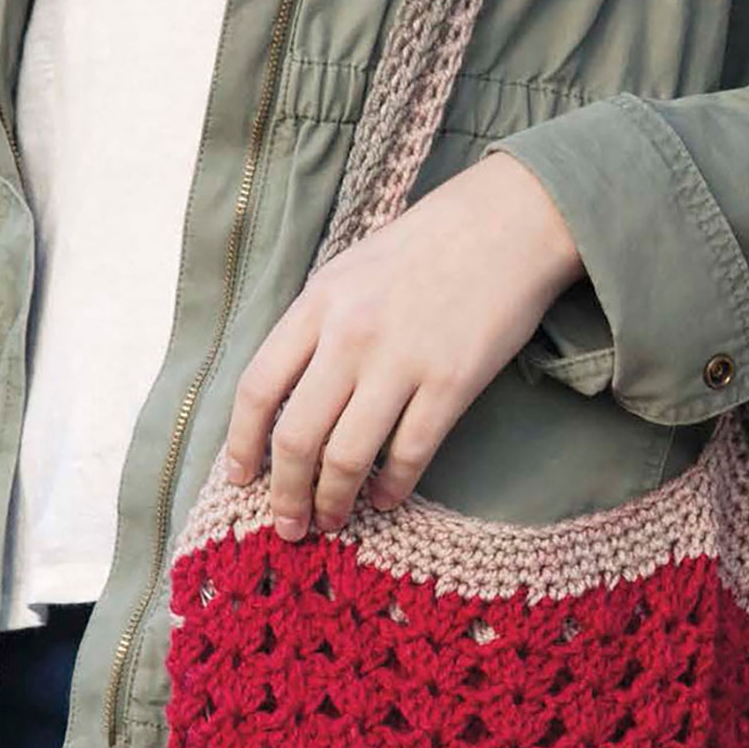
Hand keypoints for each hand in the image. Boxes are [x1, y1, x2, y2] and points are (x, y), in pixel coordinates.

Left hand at [221, 151, 583, 538]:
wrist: (508, 223)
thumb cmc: (427, 246)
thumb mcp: (349, 270)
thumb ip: (315, 326)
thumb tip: (286, 395)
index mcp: (317, 304)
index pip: (257, 388)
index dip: (240, 445)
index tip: (240, 479)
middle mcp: (349, 336)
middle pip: (295, 437)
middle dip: (285, 493)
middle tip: (286, 524)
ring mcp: (400, 361)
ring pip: (347, 457)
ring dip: (333, 501)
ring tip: (332, 520)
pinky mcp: (450, 383)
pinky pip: (409, 454)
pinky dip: (392, 487)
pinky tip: (386, 499)